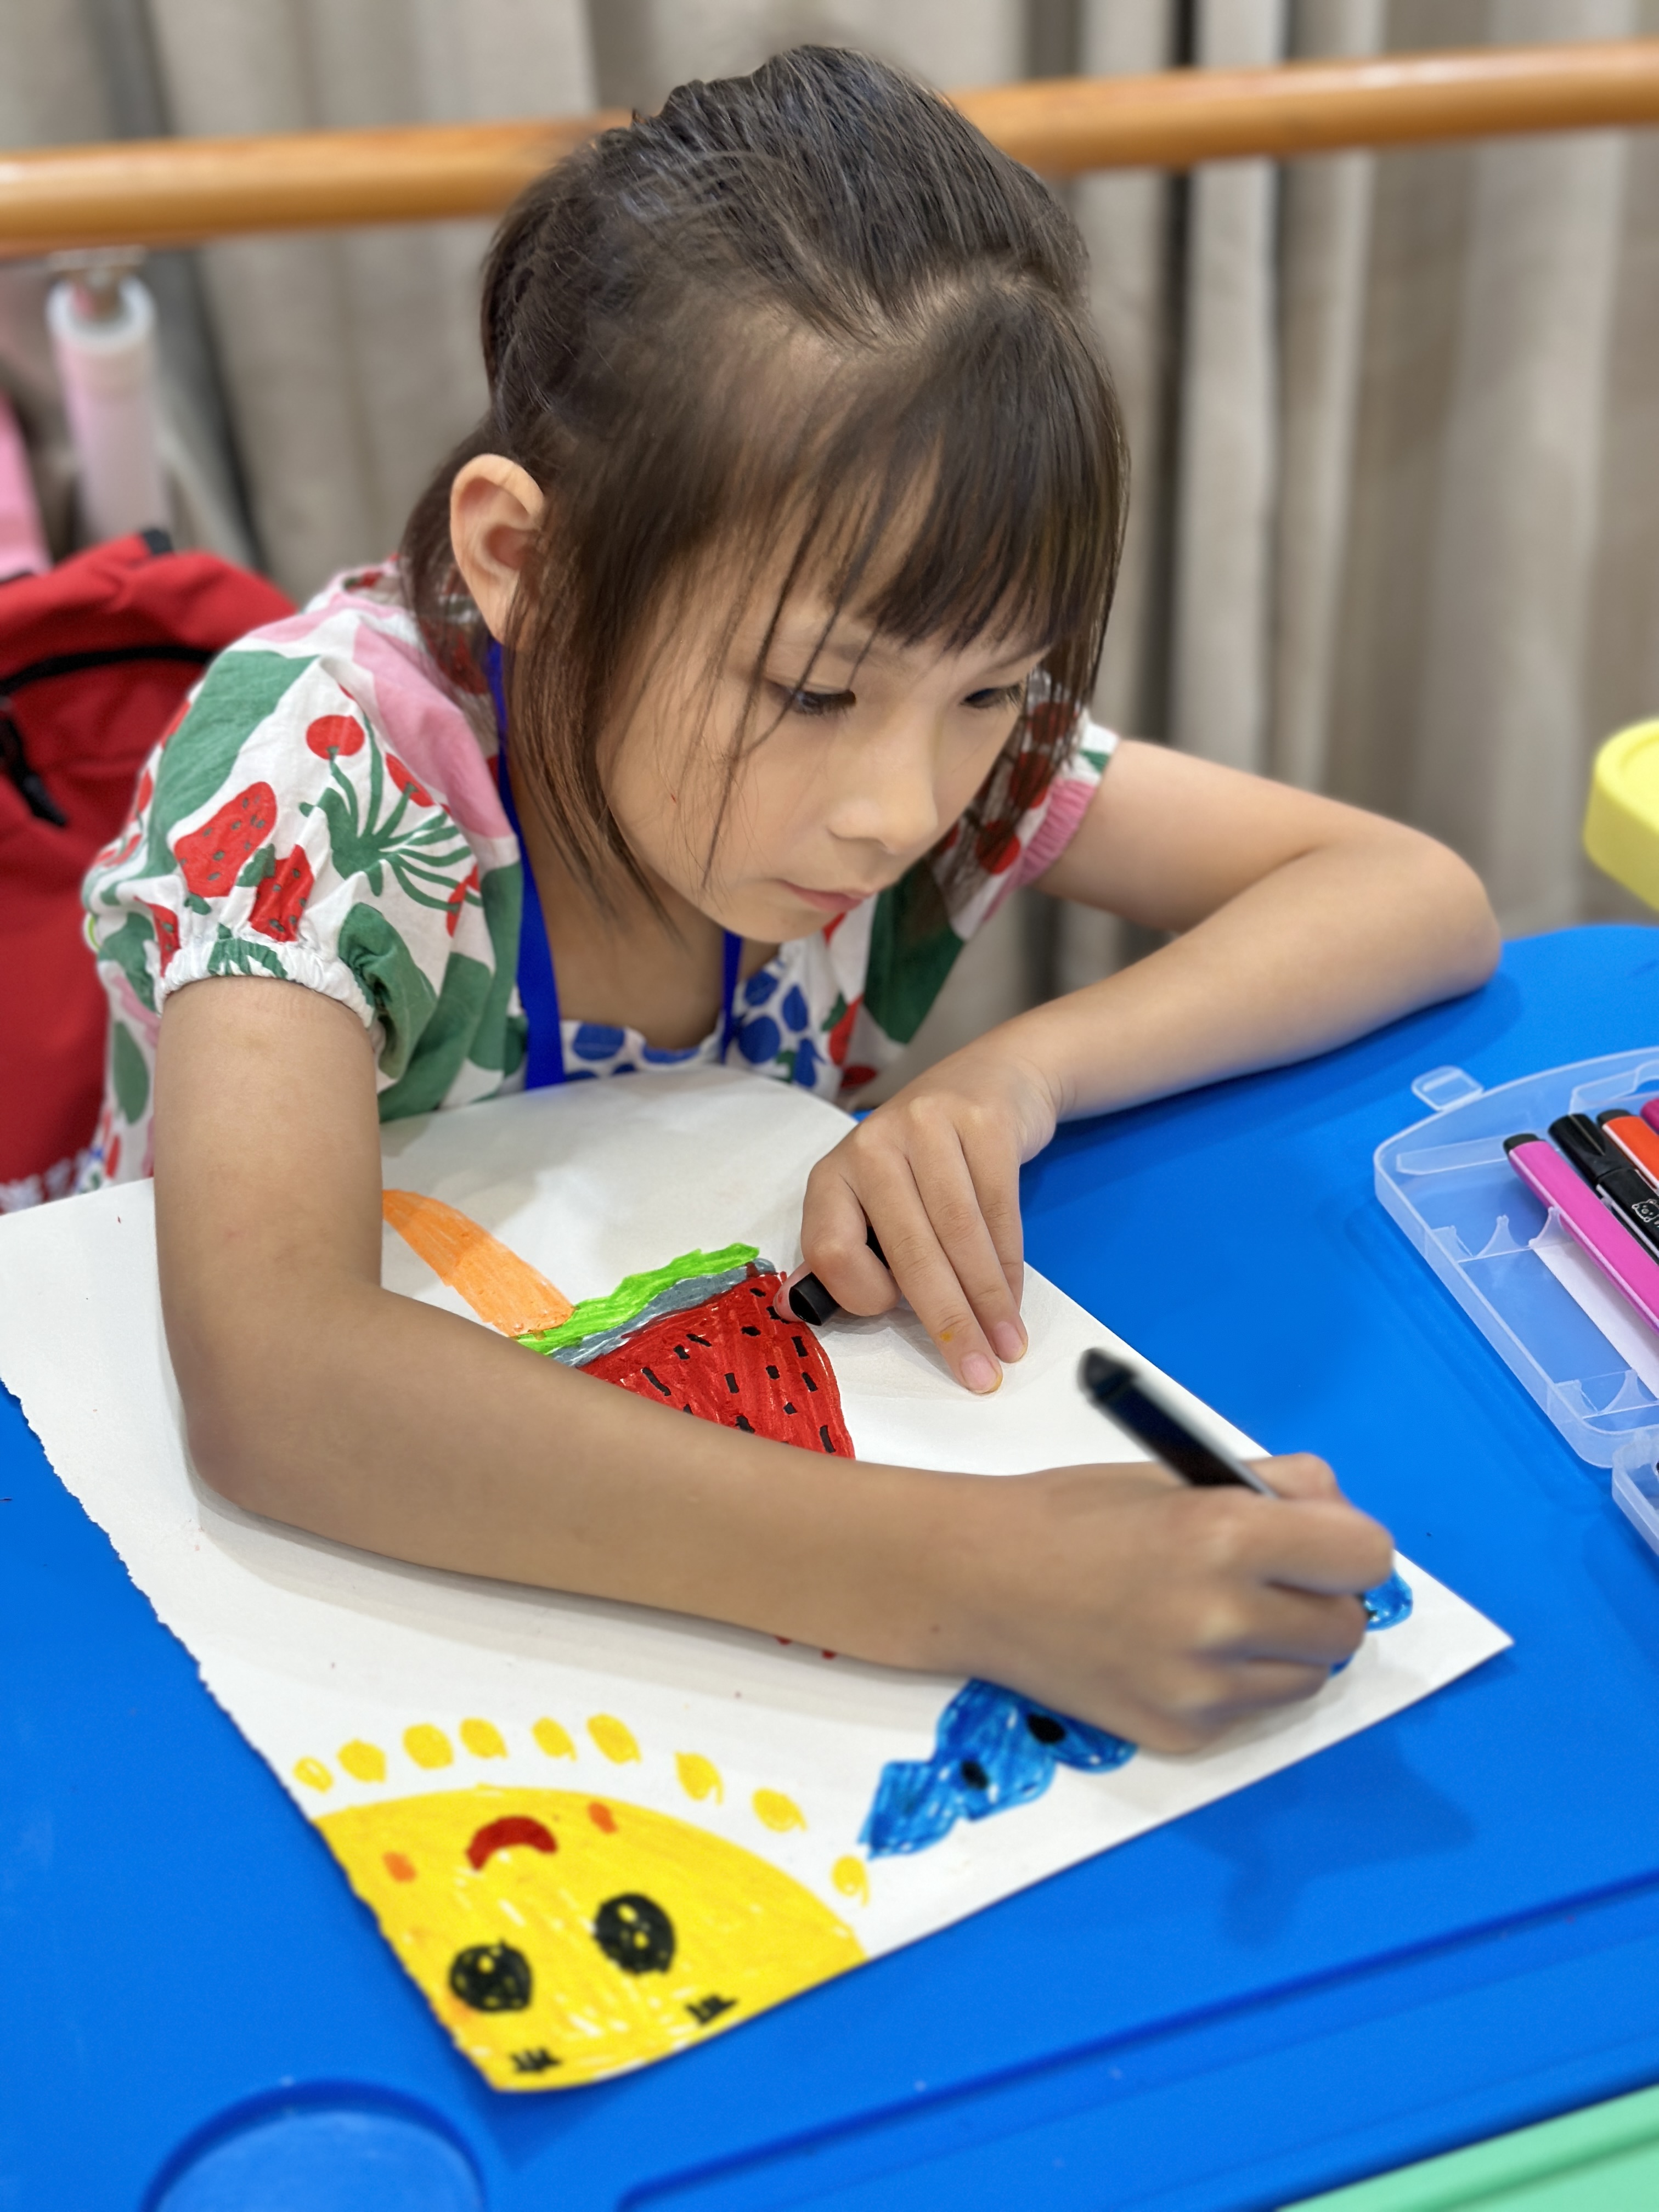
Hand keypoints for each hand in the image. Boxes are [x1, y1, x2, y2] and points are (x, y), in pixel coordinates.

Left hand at [797, 1037, 1058, 1391]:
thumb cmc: (924, 1164)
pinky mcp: (982, 1121)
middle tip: (979, 1374)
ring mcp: (927, 1126)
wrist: (989, 1081)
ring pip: (960, 1235)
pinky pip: (1000, 1209)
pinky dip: (1011, 1265)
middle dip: (948, 1321)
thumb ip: (846, 1253)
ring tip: (1008, 1347)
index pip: (830, 1248)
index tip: (896, 1321)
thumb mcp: (873, 1199)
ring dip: (988, 1302)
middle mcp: (872, 1144)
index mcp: (832, 1173)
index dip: (862, 1294)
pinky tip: (1016, 1300)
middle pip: (910, 1250)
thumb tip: (794, 1312)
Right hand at [927, 1452, 1392, 1750]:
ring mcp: (1201, 1689)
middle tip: (1273, 1579)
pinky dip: (1235, 1682)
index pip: (1365, 1555)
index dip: (1348, 1543)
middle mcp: (1222, 1619)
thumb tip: (1340, 1515)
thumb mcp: (1176, 1475)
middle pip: (1347, 1627)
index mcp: (1224, 1535)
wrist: (978, 1581)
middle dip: (1323, 1598)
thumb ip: (1274, 1487)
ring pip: (1309, 1678)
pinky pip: (1251, 1711)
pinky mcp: (1181, 1734)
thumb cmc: (1072, 1514)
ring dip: (1286, 1646)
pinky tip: (1177, 1648)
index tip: (1321, 1540)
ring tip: (1223, 1613)